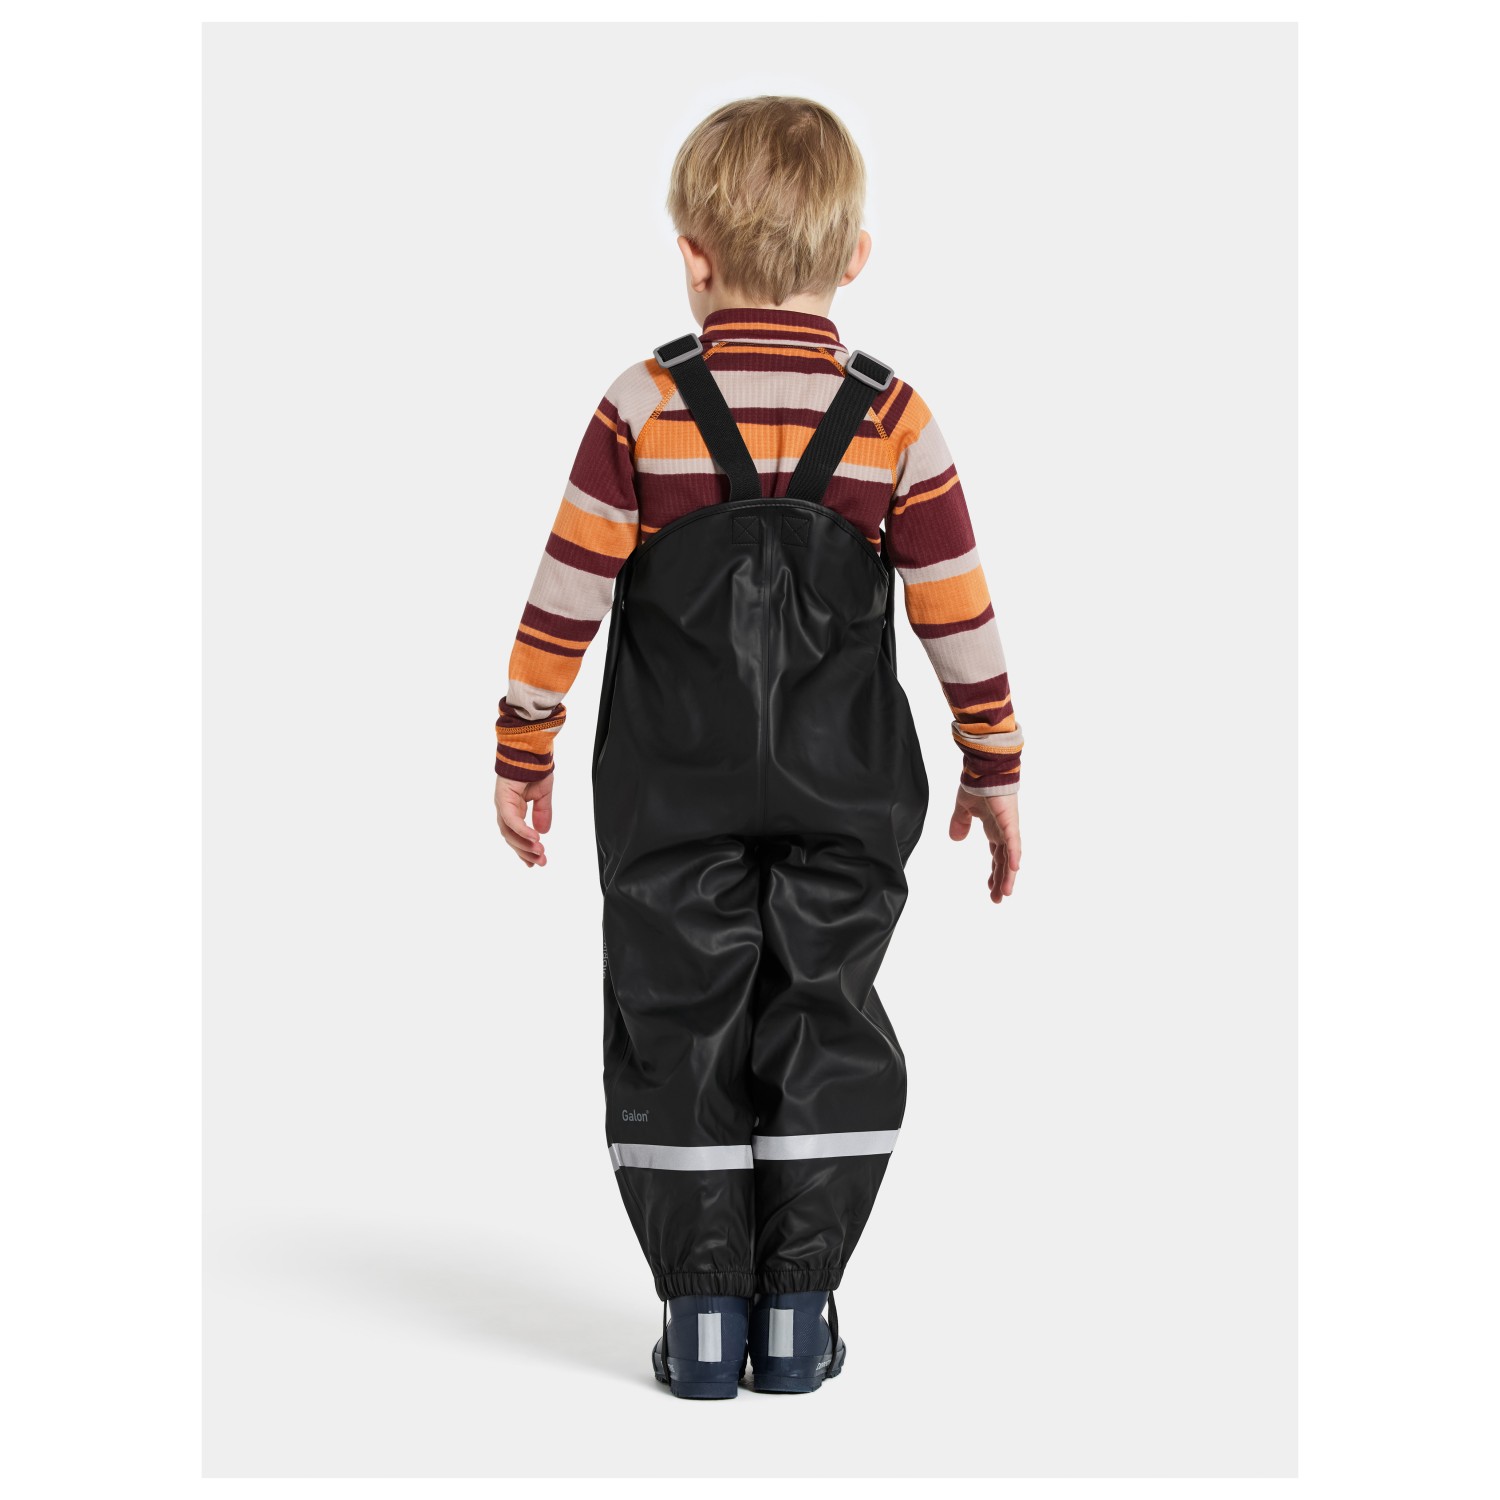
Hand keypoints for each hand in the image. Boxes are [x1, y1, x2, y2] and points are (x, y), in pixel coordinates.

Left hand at [495, 772, 552, 867]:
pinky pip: (512, 820)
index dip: (525, 849)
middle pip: (511, 837)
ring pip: (509, 832)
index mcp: (514, 808)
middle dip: (526, 852)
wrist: (531, 749)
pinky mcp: (503, 798)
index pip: (516, 834)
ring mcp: (502, 804)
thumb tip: (544, 831)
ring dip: (525, 844)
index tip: (535, 862)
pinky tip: (535, 838)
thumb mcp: (543, 795)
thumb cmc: (535, 768)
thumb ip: (542, 813)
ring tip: (540, 852)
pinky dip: (522, 830)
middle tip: (541, 863)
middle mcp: (505, 808)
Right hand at [948, 788, 1021, 903]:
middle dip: (1001, 880)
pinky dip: (1014, 856)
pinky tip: (1014, 870)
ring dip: (1008, 875)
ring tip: (1005, 893)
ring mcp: (1008, 827)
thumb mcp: (964, 808)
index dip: (995, 871)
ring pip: (1010, 857)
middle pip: (1005, 861)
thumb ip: (960, 823)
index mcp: (994, 828)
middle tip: (998, 898)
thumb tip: (955, 839)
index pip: (997, 855)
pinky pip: (1013, 842)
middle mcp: (1004, 831)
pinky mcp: (1009, 821)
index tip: (990, 887)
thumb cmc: (977, 783)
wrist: (984, 768)